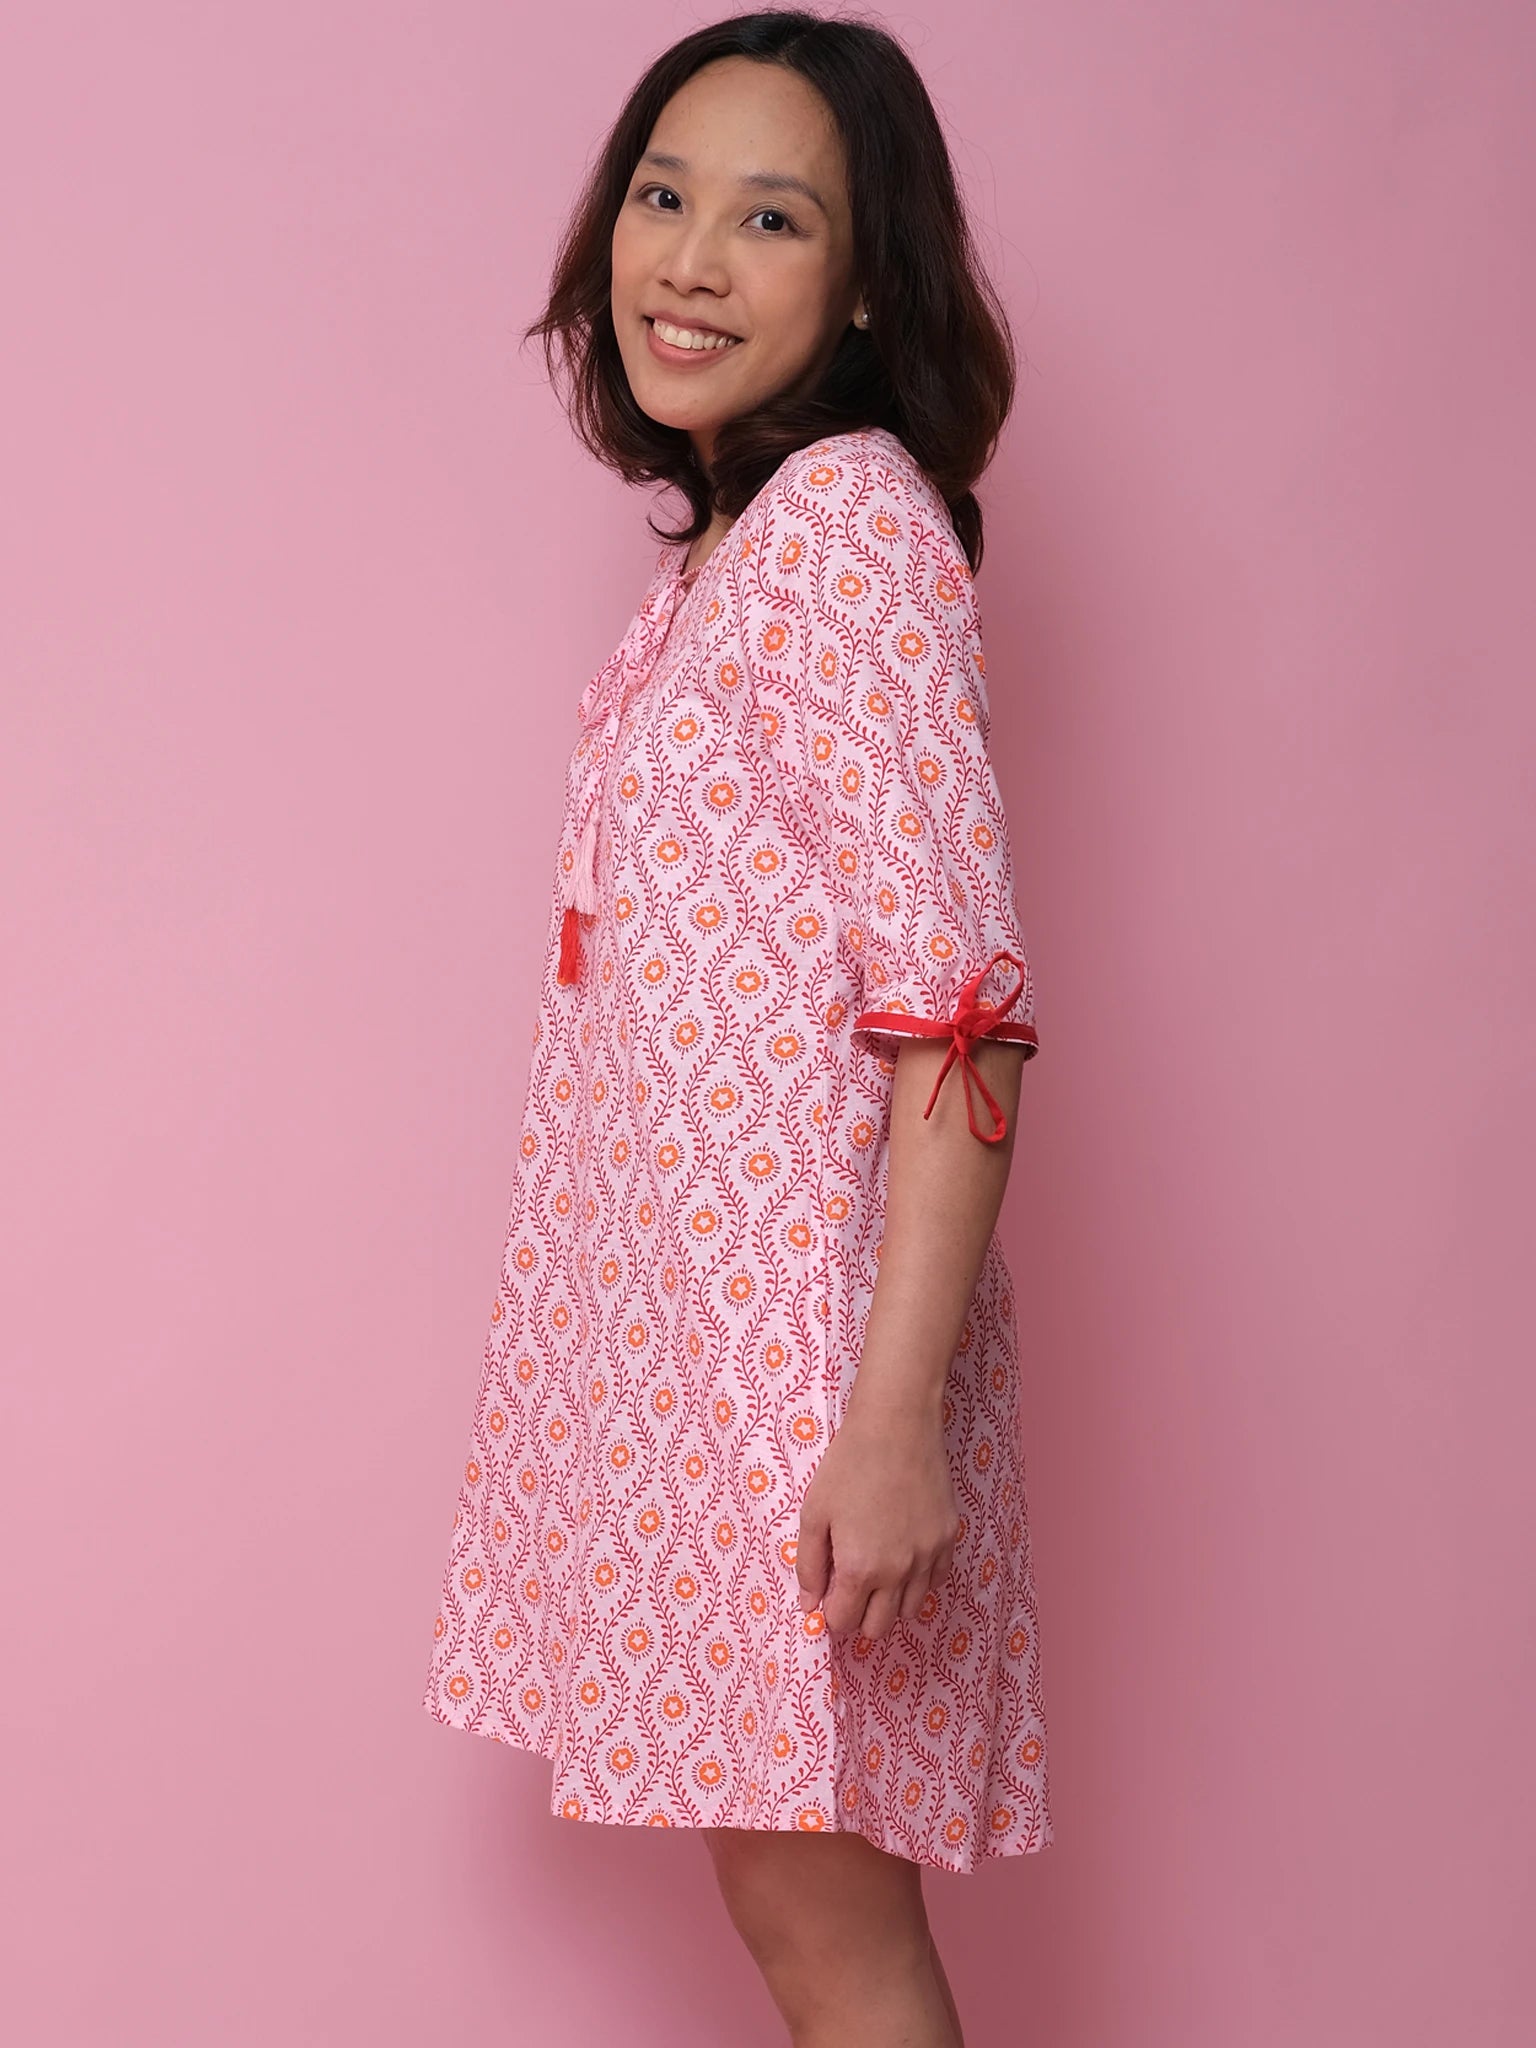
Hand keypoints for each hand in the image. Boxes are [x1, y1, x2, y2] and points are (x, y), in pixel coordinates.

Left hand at [794, 1397, 959, 1638]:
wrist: (897, 1426)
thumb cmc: (848, 1465)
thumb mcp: (814, 1513)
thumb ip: (808, 1566)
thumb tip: (809, 1606)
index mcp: (860, 1568)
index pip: (844, 1622)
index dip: (831, 1613)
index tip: (828, 1594)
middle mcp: (899, 1572)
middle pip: (879, 1627)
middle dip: (859, 1616)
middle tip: (850, 1587)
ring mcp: (928, 1557)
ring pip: (910, 1610)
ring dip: (889, 1603)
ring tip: (877, 1574)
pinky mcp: (948, 1539)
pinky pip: (935, 1582)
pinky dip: (918, 1582)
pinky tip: (904, 1559)